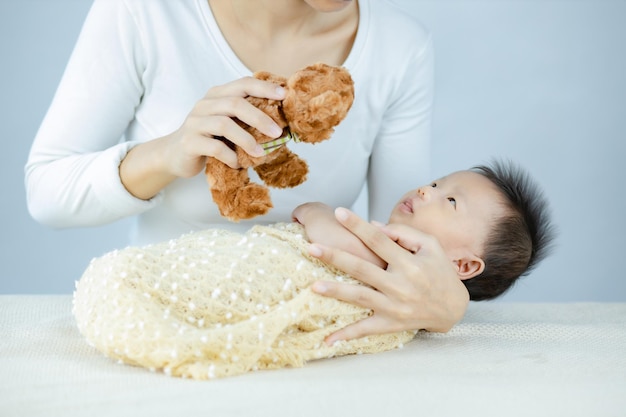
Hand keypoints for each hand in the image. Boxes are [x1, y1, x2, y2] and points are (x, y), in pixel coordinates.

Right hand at [120, 77, 285, 199]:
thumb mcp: (227, 123)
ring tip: (259, 153)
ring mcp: (195, 122)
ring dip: (246, 140)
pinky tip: (237, 164)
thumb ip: (245, 118)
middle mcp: (205, 104)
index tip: (284, 95)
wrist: (174, 155)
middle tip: (277, 133)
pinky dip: (230, 156)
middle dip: (260, 118)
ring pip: (225, 124)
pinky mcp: (189, 142)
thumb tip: (281, 124)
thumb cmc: (208, 138)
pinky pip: (214, 147)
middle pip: (236, 103)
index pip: (243, 83)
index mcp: (218, 95)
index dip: (264, 87)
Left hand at [308, 207, 468, 343]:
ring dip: (336, 291)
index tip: (338, 212)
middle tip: (311, 247)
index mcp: (409, 262)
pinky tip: (327, 339)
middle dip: (336, 257)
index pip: (378, 239)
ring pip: (360, 297)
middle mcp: (400, 284)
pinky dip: (347, 335)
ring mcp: (395, 306)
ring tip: (313, 286)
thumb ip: (403, 233)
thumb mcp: (430, 245)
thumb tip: (373, 225)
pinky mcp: (391, 324)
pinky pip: (366, 330)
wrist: (453, 307)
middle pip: (362, 268)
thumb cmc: (439, 271)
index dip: (358, 225)